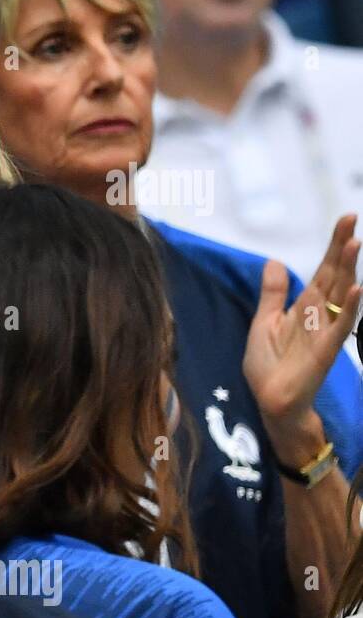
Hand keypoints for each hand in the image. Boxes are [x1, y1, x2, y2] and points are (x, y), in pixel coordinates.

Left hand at [243, 215, 360, 429]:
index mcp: (305, 306)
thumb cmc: (268, 365)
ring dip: (348, 269)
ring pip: (341, 294)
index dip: (332, 246)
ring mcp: (326, 329)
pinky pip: (342, 325)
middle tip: (350, 218)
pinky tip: (359, 289)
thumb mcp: (264, 322)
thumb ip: (273, 293)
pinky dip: (351, 308)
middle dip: (342, 248)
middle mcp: (320, 313)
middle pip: (334, 274)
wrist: (270, 400)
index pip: (323, 269)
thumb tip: (275, 261)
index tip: (345, 219)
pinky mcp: (327, 349)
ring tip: (355, 243)